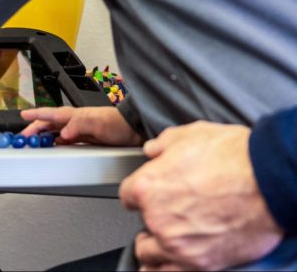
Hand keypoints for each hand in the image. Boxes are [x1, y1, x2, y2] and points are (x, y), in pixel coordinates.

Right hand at [20, 105, 141, 145]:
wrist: (134, 131)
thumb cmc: (118, 123)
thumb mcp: (98, 122)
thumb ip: (79, 125)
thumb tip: (63, 132)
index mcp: (75, 115)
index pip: (51, 114)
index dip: (36, 115)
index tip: (23, 116)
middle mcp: (75, 121)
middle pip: (49, 123)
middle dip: (34, 128)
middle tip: (22, 137)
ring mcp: (79, 130)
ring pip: (55, 131)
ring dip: (42, 135)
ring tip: (32, 142)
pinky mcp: (84, 139)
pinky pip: (64, 140)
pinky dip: (54, 142)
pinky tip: (52, 146)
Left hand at [119, 121, 283, 270]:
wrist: (267, 181)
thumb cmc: (232, 157)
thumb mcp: (189, 134)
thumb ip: (163, 144)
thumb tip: (153, 150)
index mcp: (148, 186)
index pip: (126, 194)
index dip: (139, 190)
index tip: (147, 191)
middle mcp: (158, 219)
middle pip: (141, 225)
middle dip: (151, 217)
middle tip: (167, 210)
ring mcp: (178, 246)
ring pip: (149, 256)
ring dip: (156, 246)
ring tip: (167, 238)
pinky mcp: (202, 265)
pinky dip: (169, 268)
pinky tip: (175, 259)